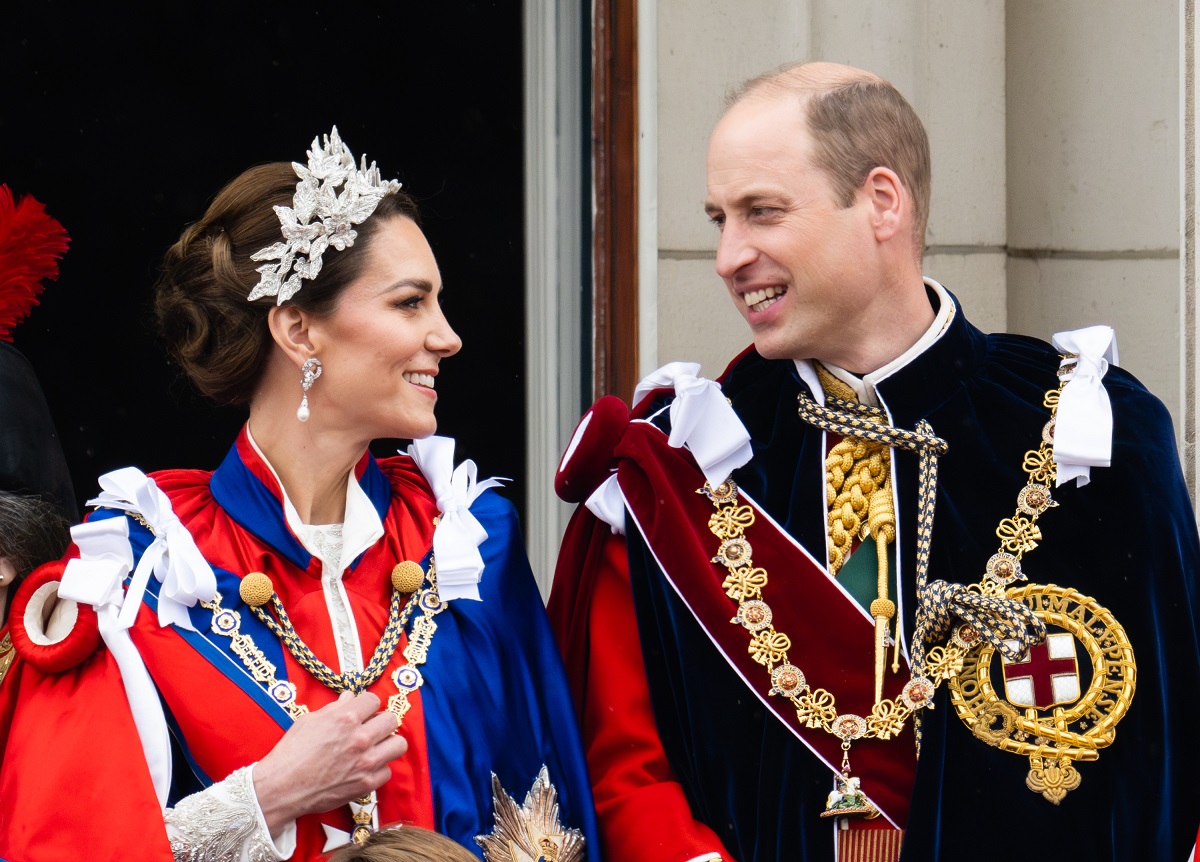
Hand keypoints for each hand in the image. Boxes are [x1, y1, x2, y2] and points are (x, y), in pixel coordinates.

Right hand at [252, 691, 407, 833]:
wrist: (281, 788)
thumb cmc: (290, 753)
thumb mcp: (309, 721)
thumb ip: (334, 708)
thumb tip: (350, 698)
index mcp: (346, 718)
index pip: (374, 699)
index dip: (367, 705)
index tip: (363, 711)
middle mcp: (360, 738)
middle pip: (391, 720)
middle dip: (380, 721)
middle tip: (371, 728)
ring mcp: (366, 762)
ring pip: (398, 744)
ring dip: (387, 743)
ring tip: (375, 747)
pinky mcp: (366, 784)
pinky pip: (387, 771)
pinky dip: (378, 769)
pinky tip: (365, 768)